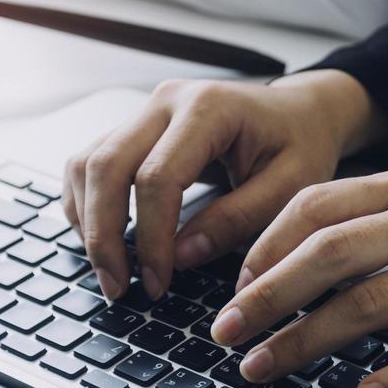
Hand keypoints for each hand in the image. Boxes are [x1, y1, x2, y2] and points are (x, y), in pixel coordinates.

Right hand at [62, 71, 385, 301]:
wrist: (300, 112)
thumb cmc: (300, 143)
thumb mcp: (291, 187)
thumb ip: (237, 219)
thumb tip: (180, 257)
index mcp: (208, 108)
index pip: (157, 177)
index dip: (151, 237)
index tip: (158, 281)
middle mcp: (166, 101)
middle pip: (106, 166)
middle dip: (103, 234)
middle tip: (117, 286)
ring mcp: (145, 111)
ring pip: (87, 163)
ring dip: (87, 221)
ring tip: (109, 271)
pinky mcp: (135, 128)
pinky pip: (91, 163)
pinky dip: (86, 204)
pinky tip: (103, 240)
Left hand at [211, 171, 387, 387]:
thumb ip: (379, 220)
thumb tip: (302, 258)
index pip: (317, 205)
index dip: (265, 245)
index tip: (234, 283)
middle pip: (329, 252)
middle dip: (266, 295)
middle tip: (224, 333)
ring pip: (371, 300)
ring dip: (307, 338)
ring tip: (265, 368)